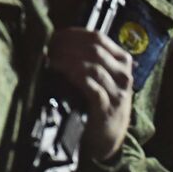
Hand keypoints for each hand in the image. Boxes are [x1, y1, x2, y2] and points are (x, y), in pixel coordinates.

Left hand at [47, 28, 133, 160]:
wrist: (107, 137)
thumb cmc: (98, 103)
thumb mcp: (99, 78)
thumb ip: (86, 60)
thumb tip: (56, 42)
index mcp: (122, 61)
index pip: (98, 37)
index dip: (73, 34)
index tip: (53, 36)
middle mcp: (124, 74)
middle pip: (94, 49)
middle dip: (67, 46)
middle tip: (48, 48)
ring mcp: (117, 91)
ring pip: (93, 66)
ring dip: (68, 60)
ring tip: (51, 60)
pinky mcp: (107, 107)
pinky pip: (91, 87)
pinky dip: (74, 77)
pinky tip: (61, 73)